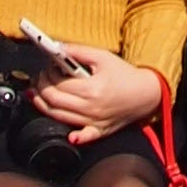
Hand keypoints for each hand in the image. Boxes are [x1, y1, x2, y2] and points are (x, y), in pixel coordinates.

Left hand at [28, 45, 165, 141]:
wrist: (147, 93)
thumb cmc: (125, 74)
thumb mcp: (102, 56)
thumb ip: (78, 51)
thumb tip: (57, 49)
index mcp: (91, 89)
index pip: (58, 84)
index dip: (47, 73)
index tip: (46, 66)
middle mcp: (91, 108)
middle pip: (54, 101)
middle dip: (41, 88)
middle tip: (40, 78)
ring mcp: (94, 122)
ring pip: (59, 117)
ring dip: (43, 105)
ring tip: (39, 93)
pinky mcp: (98, 131)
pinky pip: (82, 137)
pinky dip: (72, 136)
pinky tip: (66, 132)